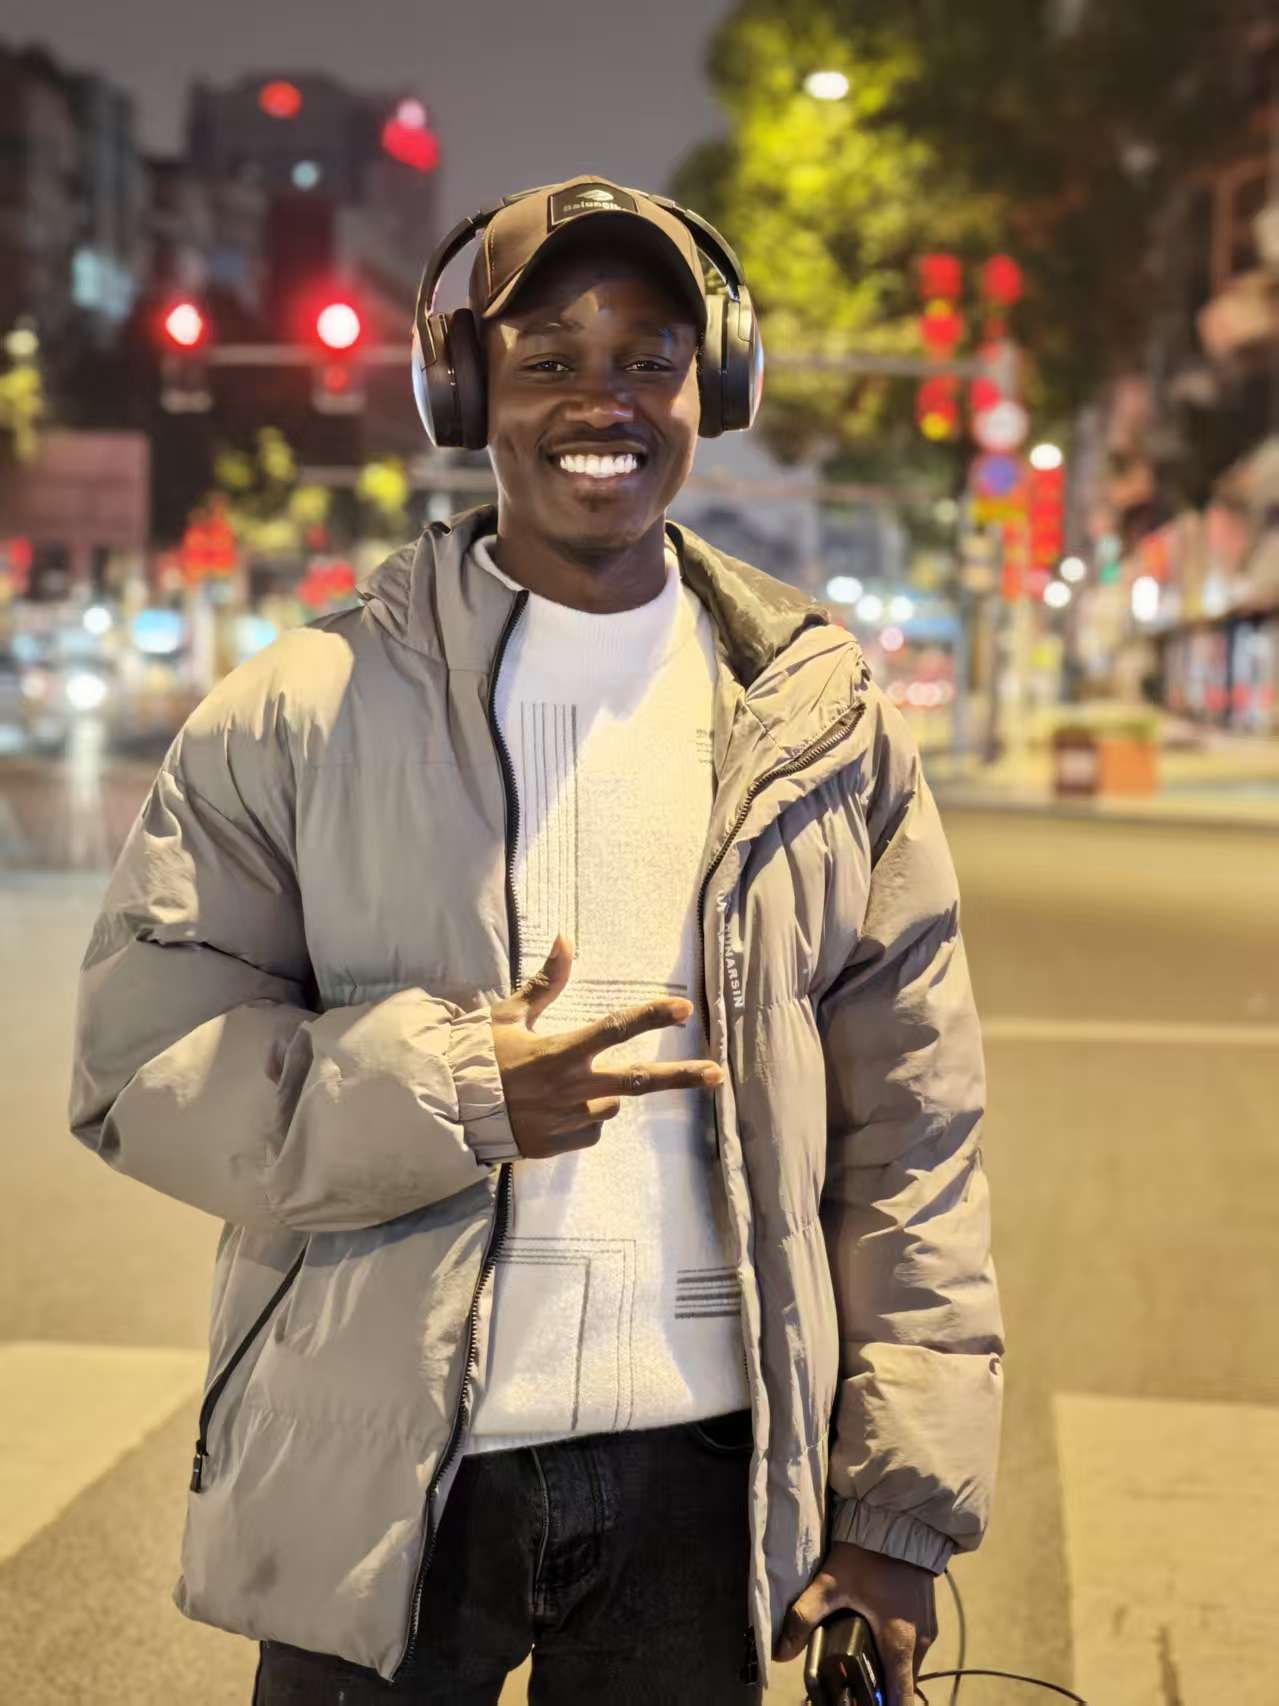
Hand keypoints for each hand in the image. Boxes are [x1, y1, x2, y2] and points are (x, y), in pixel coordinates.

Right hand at [489, 934, 722, 1158]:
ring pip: (611, 1105)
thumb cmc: (479, 1058)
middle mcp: (572, 1087)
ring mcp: (569, 1119)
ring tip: (567, 1089)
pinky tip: (557, 1112)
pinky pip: (590, 1130)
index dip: (651, 1015)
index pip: (615, 1028)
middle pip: (638, 1079)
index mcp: (560, 1052)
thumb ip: (545, 983)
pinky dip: (585, 1119)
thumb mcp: (508, 1016)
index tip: (683, 1008)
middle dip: (681, 1077)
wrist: (451, 1113)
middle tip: (716, 1074)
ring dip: (603, 1095)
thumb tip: (564, 939)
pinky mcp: (560, 1145)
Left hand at [775, 1540, 937, 1705]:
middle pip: (902, 1686)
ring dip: (886, 1672)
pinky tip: (869, 1639)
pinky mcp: (925, 1614)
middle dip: (877, 1692)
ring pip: (907, 1666)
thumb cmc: (869, 1554)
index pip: (902, 1700)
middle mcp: (920, 1642)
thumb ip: (804, 1617)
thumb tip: (780, 1652)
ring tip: (854, 1663)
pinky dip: (893, 1652)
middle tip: (848, 1686)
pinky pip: (911, 1647)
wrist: (899, 1517)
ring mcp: (926, 1628)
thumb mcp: (831, 1584)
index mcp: (900, 1644)